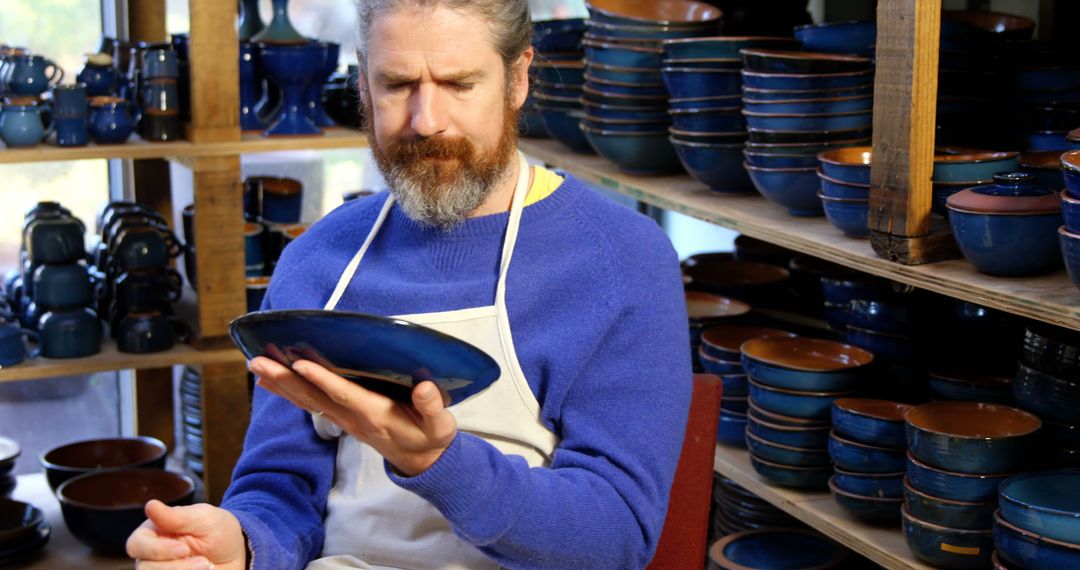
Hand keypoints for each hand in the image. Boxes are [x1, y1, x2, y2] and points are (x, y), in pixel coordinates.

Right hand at [127, 500, 245, 569]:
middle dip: (176, 567)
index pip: (137, 544)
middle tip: (204, 562)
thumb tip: (150, 505)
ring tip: (208, 566)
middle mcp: (151, 555)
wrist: (237, 554)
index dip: (157, 550)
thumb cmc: (218, 530)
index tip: (185, 549)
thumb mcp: (204, 519)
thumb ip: (176, 517)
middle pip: (144, 568)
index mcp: (153, 532)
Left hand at [250, 356, 456, 475]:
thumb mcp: (439, 425)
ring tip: (255, 366)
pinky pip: (309, 404)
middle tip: (258, 363)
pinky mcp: (341, 418)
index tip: (300, 364)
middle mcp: (354, 417)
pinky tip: (270, 380)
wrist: (421, 460)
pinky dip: (288, 392)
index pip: (345, 395)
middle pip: (314, 398)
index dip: (323, 380)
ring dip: (280, 384)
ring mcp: (345, 419)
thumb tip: (424, 387)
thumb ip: (432, 406)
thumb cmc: (430, 437)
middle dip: (286, 380)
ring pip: (307, 401)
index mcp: (377, 414)